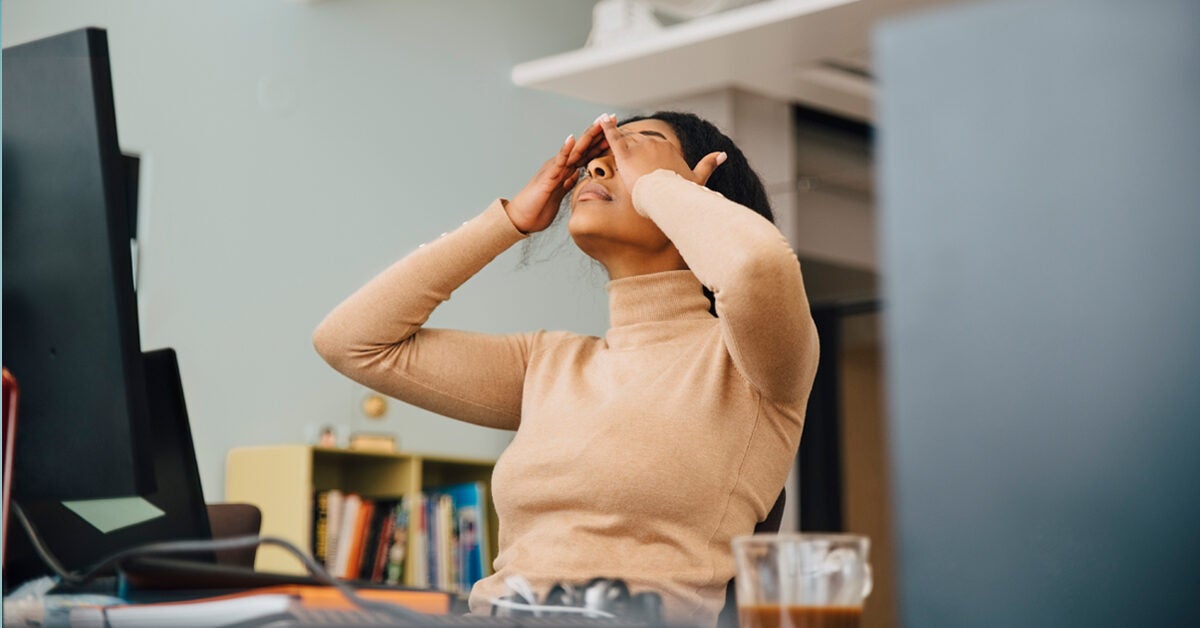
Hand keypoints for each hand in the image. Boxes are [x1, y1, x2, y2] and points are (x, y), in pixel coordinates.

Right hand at [506, 117, 611, 233]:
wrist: (522, 218)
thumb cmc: (540, 207)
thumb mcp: (560, 193)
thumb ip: (567, 182)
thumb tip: (577, 175)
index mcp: (566, 169)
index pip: (587, 152)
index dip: (602, 141)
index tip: (617, 130)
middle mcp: (561, 165)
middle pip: (584, 146)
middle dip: (599, 132)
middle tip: (613, 117)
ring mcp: (554, 169)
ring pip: (574, 150)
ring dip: (587, 136)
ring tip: (599, 123)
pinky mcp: (548, 177)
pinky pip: (558, 162)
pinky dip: (565, 150)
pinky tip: (572, 139)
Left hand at [597, 114, 725, 191]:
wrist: (667, 198)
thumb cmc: (681, 192)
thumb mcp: (697, 179)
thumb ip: (708, 165)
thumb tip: (723, 154)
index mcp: (668, 148)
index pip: (654, 147)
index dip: (647, 157)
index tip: (645, 168)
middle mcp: (654, 143)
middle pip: (639, 144)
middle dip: (633, 153)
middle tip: (627, 166)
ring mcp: (640, 148)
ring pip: (627, 142)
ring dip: (619, 145)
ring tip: (616, 154)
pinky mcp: (625, 155)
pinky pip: (614, 138)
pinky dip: (607, 128)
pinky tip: (601, 120)